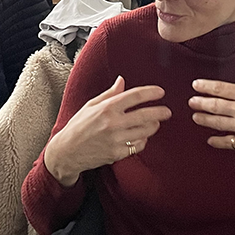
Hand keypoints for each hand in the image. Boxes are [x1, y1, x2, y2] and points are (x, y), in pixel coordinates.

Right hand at [44, 77, 170, 186]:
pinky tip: (141, 136)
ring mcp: (115, 140)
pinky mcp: (117, 154)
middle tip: (167, 111)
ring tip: (155, 123)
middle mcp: (112, 123)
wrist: (67, 152)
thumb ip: (109, 93)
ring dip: (153, 126)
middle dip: (160, 112)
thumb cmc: (78, 126)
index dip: (151, 92)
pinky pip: (138, 146)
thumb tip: (122, 80)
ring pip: (145, 131)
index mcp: (106, 108)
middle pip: (145, 115)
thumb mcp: (91, 105)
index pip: (134, 96)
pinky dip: (142, 140)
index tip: (160, 92)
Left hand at [189, 53, 234, 182]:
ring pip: (217, 123)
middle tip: (191, 102)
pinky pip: (227, 142)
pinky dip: (217, 141)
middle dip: (200, 103)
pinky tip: (210, 140)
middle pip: (215, 106)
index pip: (221, 88)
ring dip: (204, 120)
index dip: (206, 87)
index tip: (195, 85)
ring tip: (195, 117)